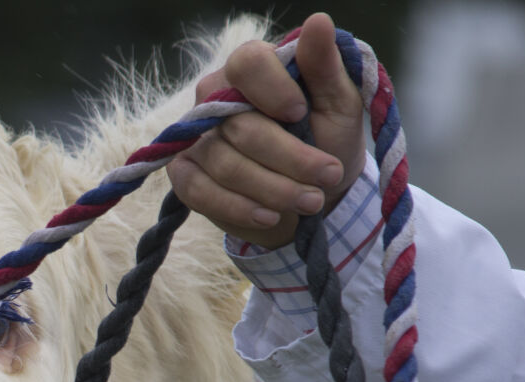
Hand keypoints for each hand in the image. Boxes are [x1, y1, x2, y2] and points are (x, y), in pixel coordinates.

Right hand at [168, 13, 366, 248]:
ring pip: (226, 164)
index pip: (247, 63)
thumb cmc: (327, 138)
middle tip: (328, 176)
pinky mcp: (185, 175)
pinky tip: (270, 216)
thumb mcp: (339, 103)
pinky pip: (200, 192)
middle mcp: (214, 98)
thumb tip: (319, 21)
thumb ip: (325, 66)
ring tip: (311, 202)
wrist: (311, 191)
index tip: (300, 114)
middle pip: (242, 126)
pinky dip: (239, 207)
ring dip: (274, 189)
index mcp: (252, 69)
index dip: (273, 89)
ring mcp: (195, 138)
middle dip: (290, 157)